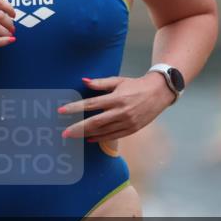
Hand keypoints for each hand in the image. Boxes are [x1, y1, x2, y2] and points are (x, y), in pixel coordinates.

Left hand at [58, 72, 175, 142]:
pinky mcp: (132, 129)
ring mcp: (127, 122)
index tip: (61, 111)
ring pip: (103, 131)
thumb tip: (83, 81)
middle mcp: (121, 111)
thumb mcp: (118, 81)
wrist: (159, 92)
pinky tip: (89, 139)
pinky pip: (113, 136)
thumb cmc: (136, 85)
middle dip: (78, 128)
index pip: (90, 104)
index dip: (74, 108)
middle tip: (64, 133)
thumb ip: (100, 83)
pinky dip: (100, 138)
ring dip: (87, 134)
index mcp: (116, 98)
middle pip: (95, 122)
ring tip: (74, 135)